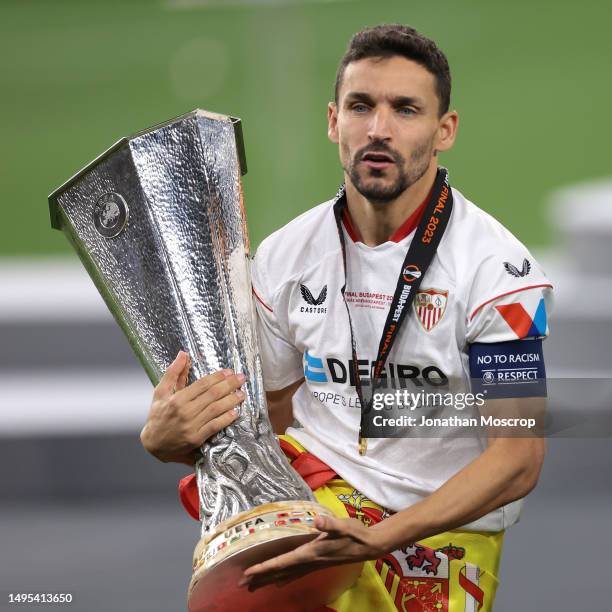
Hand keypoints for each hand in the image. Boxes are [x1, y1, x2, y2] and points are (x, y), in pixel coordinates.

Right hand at [140, 351, 244, 464]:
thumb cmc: (158, 416)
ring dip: (231, 400)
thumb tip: (183, 354)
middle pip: (212, 395)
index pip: (202, 384)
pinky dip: (225, 419)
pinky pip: (214, 426)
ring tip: (241, 394)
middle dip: (229, 385)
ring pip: (215, 410)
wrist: (154, 444)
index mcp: (177, 399)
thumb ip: (173, 373)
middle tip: (241, 378)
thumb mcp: (160, 392)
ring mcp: (191, 426)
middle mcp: (185, 412)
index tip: (228, 372)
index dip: (217, 377)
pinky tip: (235, 413)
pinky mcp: (196, 439)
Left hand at [239, 515, 389, 590]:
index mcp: (311, 553)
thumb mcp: (343, 525)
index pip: (284, 562)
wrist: (369, 545)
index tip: (248, 572)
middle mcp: (310, 561)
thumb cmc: (355, 533)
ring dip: (269, 580)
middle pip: (281, 572)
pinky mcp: (318, 562)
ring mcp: (314, 564)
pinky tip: (279, 581)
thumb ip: (330, 524)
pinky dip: (283, 577)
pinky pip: (295, 573)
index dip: (265, 567)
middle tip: (241, 585)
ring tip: (253, 586)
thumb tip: (317, 521)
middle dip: (261, 578)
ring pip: (286, 575)